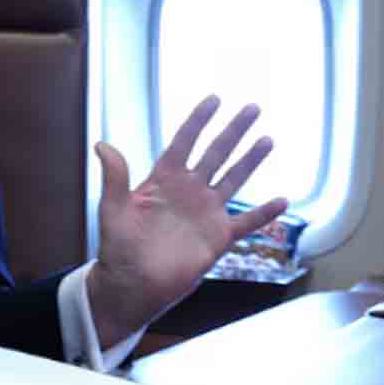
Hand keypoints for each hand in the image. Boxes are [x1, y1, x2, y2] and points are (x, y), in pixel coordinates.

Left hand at [86, 95, 286, 347]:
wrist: (132, 285)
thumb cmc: (118, 247)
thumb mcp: (113, 210)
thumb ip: (114, 177)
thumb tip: (102, 144)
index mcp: (163, 179)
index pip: (184, 142)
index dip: (198, 121)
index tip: (214, 99)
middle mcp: (189, 190)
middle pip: (216, 153)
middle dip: (234, 131)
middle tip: (253, 108)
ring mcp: (206, 212)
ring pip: (234, 179)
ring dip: (251, 160)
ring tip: (267, 139)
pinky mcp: (218, 237)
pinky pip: (246, 222)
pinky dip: (264, 213)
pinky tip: (282, 200)